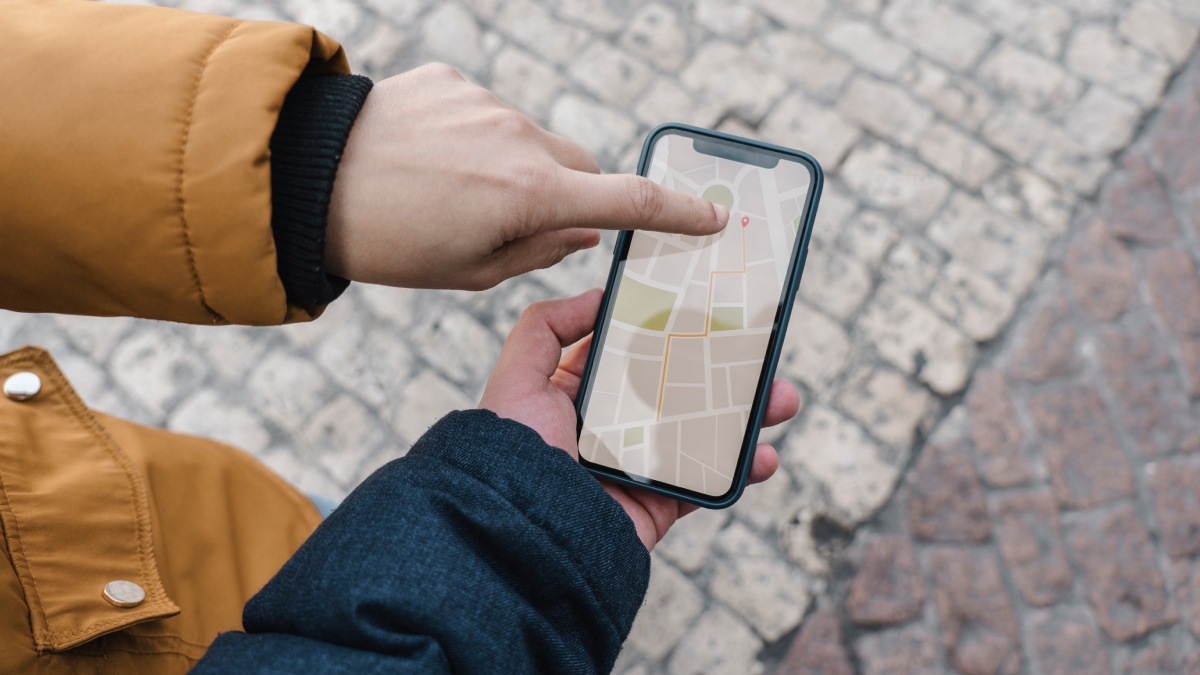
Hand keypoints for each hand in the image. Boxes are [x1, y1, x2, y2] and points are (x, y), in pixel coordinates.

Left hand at [326, 64, 729, 290]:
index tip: (714, 217)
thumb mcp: (471, 271)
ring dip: (513, 166)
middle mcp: (519, 138)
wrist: (305, 179)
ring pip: (530, 140)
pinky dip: (475, 138)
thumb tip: (587, 231)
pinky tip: (426, 159)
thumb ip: (542, 250)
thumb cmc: (389, 242)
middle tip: (522, 223)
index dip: (678, 212)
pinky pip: (487, 113)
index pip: (628, 202)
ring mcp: (486, 101)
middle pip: (578, 167)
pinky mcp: (454, 80)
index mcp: (530, 194)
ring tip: (449, 192)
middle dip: (568, 195)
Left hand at [479, 290, 801, 549]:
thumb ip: (546, 327)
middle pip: (681, 388)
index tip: (706, 310)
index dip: (669, 331)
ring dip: (749, 415)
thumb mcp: (517, 377)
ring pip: (707, 433)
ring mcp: (641, 466)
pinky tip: (763, 453)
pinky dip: (743, 469)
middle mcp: (613, 429)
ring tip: (781, 398)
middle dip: (725, 369)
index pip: (632, 354)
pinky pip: (710, 483)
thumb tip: (597, 296)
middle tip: (760, 350)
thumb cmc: (514, 453)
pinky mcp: (660, 503)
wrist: (527, 532)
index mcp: (579, 396)